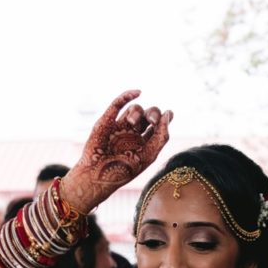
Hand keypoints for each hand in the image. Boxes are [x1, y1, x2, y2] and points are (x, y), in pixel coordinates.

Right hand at [61, 90, 172, 211]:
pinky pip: (117, 104)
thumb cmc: (123, 171)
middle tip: (151, 121)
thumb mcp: (148, 156)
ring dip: (138, 112)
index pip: (158, 125)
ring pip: (134, 109)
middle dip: (152, 113)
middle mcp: (133, 133)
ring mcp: (120, 126)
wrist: (98, 175)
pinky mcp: (106, 121)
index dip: (165, 118)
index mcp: (144, 142)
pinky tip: (138, 92)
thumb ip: (161, 136)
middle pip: (148, 114)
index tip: (168, 114)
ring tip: (133, 123)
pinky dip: (127, 96)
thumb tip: (168, 114)